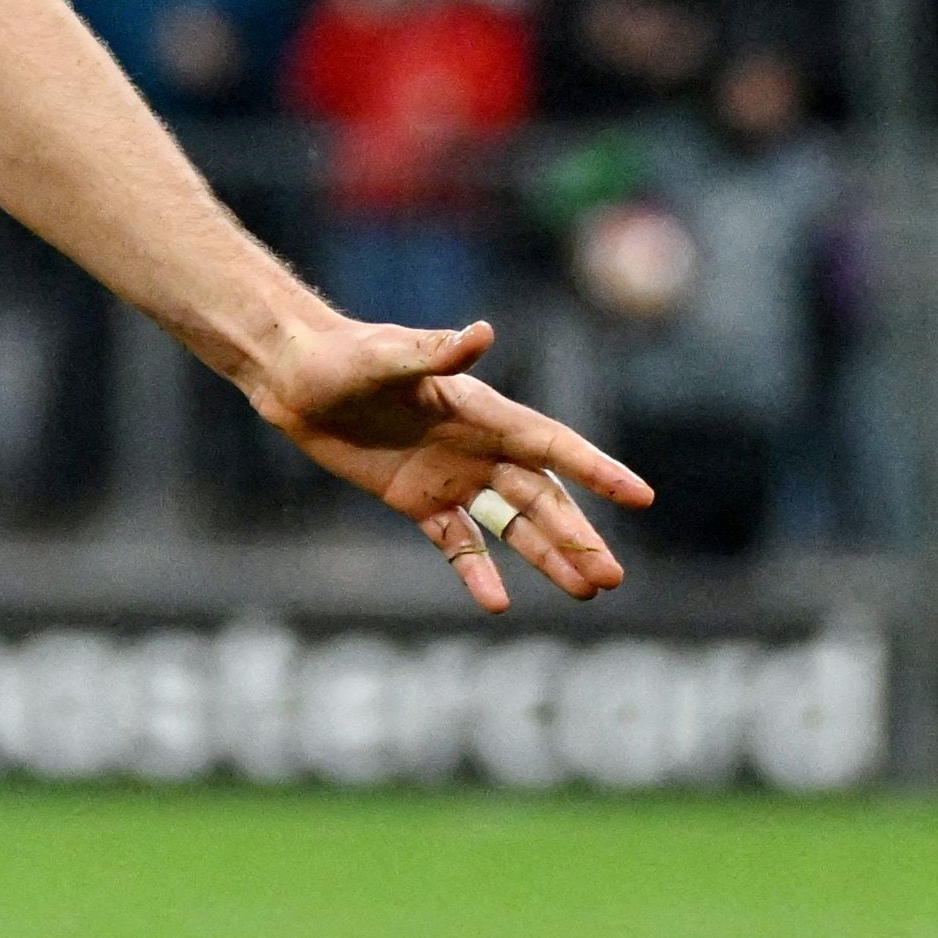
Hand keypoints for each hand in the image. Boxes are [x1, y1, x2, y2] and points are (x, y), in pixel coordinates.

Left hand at [247, 314, 647, 613]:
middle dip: (577, 536)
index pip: (552, 445)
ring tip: (586, 592)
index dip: (596, 470)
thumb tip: (480, 333)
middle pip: (542, 498)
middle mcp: (478, 447)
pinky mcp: (418, 501)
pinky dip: (477, 572)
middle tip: (611, 578)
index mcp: (483, 411)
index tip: (641, 497)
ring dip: (547, 557)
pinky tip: (496, 604)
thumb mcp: (385, 356)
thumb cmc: (343, 357)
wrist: (296, 377)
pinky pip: (457, 543)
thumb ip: (434, 352)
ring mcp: (451, 477)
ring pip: (512, 525)